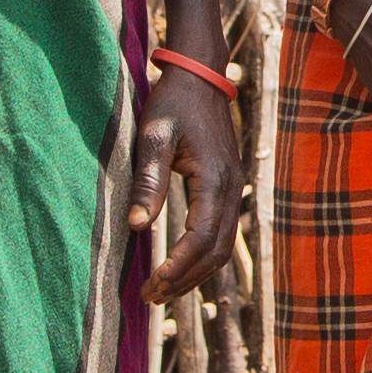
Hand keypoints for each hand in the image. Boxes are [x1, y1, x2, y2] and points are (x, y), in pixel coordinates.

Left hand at [136, 69, 244, 299]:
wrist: (200, 76)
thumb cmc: (173, 103)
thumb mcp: (153, 137)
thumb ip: (147, 181)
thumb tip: (136, 227)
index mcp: (215, 179)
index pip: (201, 238)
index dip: (177, 266)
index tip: (152, 283)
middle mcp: (232, 189)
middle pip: (215, 251)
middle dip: (185, 278)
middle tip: (151, 296)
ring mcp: (235, 189)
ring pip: (223, 246)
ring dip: (194, 272)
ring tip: (162, 290)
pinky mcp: (230, 188)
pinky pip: (222, 232)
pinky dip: (202, 256)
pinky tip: (180, 266)